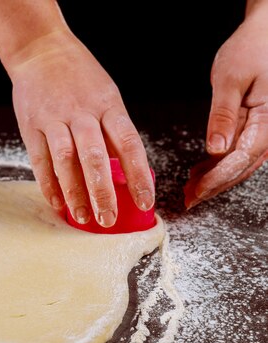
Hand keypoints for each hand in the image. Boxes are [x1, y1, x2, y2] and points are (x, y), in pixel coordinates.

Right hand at [7, 32, 153, 226]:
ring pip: (66, 160)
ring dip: (74, 192)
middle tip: (108, 219)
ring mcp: (54, 118)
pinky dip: (48, 183)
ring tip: (82, 217)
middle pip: (95, 157)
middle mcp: (82, 112)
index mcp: (107, 105)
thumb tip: (125, 170)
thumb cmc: (78, 75)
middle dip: (103, 192)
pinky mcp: (31, 124)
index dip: (138, 175)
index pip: (128, 144)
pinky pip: (39, 159)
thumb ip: (112, 130)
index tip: (146, 201)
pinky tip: (56, 202)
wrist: (41, 50)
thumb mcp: (106, 95)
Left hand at [185, 5, 267, 208]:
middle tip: (189, 199)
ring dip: (216, 178)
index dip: (216, 179)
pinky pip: (239, 152)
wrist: (264, 36)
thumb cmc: (251, 50)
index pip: (240, 159)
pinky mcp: (256, 127)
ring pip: (240, 164)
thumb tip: (216, 149)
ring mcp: (264, 130)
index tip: (195, 191)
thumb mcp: (231, 80)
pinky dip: (219, 164)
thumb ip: (223, 115)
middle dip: (214, 186)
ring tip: (190, 188)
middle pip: (241, 168)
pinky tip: (201, 171)